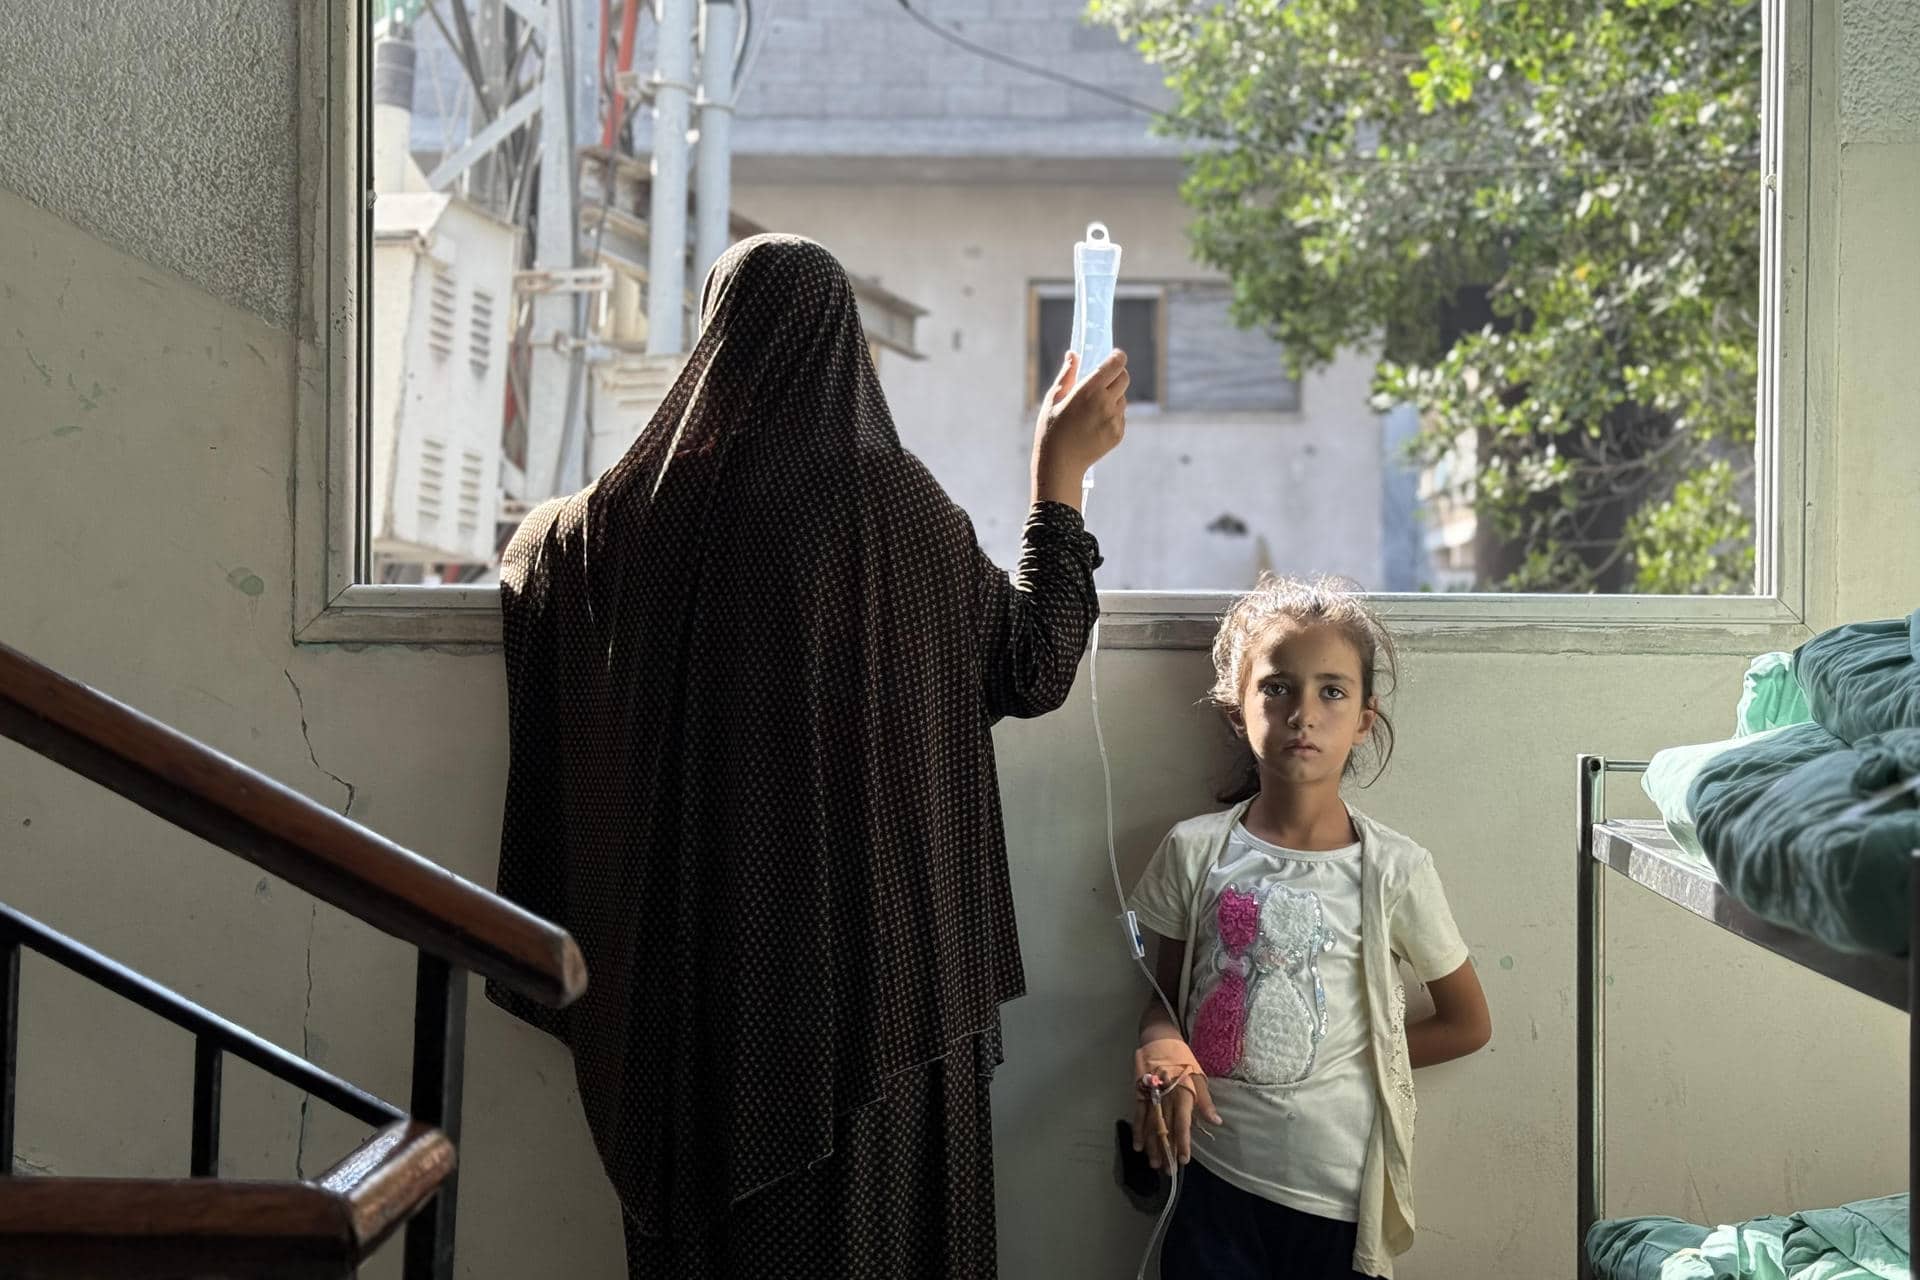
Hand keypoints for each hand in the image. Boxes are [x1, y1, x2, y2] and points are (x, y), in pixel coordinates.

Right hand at [1032, 349, 1128, 508]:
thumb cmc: (1051, 429)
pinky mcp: (1118, 434)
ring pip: (1122, 398)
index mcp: (1089, 391)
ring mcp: (1114, 420)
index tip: (1113, 356)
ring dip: (1112, 397)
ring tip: (1091, 409)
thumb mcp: (1053, 399)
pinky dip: (1111, 415)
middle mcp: (1106, 403)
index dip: (1117, 357)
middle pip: (1124, 378)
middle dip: (1116, 375)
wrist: (1059, 464)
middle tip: (1102, 381)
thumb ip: (1067, 375)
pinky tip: (1092, 425)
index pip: (1116, 364)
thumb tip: (1073, 354)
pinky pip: (1120, 416)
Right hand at [1131, 1037, 1221, 1169]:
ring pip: (1151, 1124)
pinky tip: (1139, 1146)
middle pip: (1165, 1128)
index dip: (1183, 1142)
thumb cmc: (1182, 1058)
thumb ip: (1205, 1101)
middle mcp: (1165, 1096)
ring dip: (1152, 1145)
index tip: (1183, 1160)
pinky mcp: (1139, 1092)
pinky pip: (1138, 1115)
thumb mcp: (1198, 1076)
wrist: (1158, 1038)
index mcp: (1182, 1093)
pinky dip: (1138, 1131)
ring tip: (1155, 1164)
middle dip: (1167, 1150)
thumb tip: (1216, 1122)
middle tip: (1168, 1170)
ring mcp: (1150, 1095)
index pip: (1182, 1123)